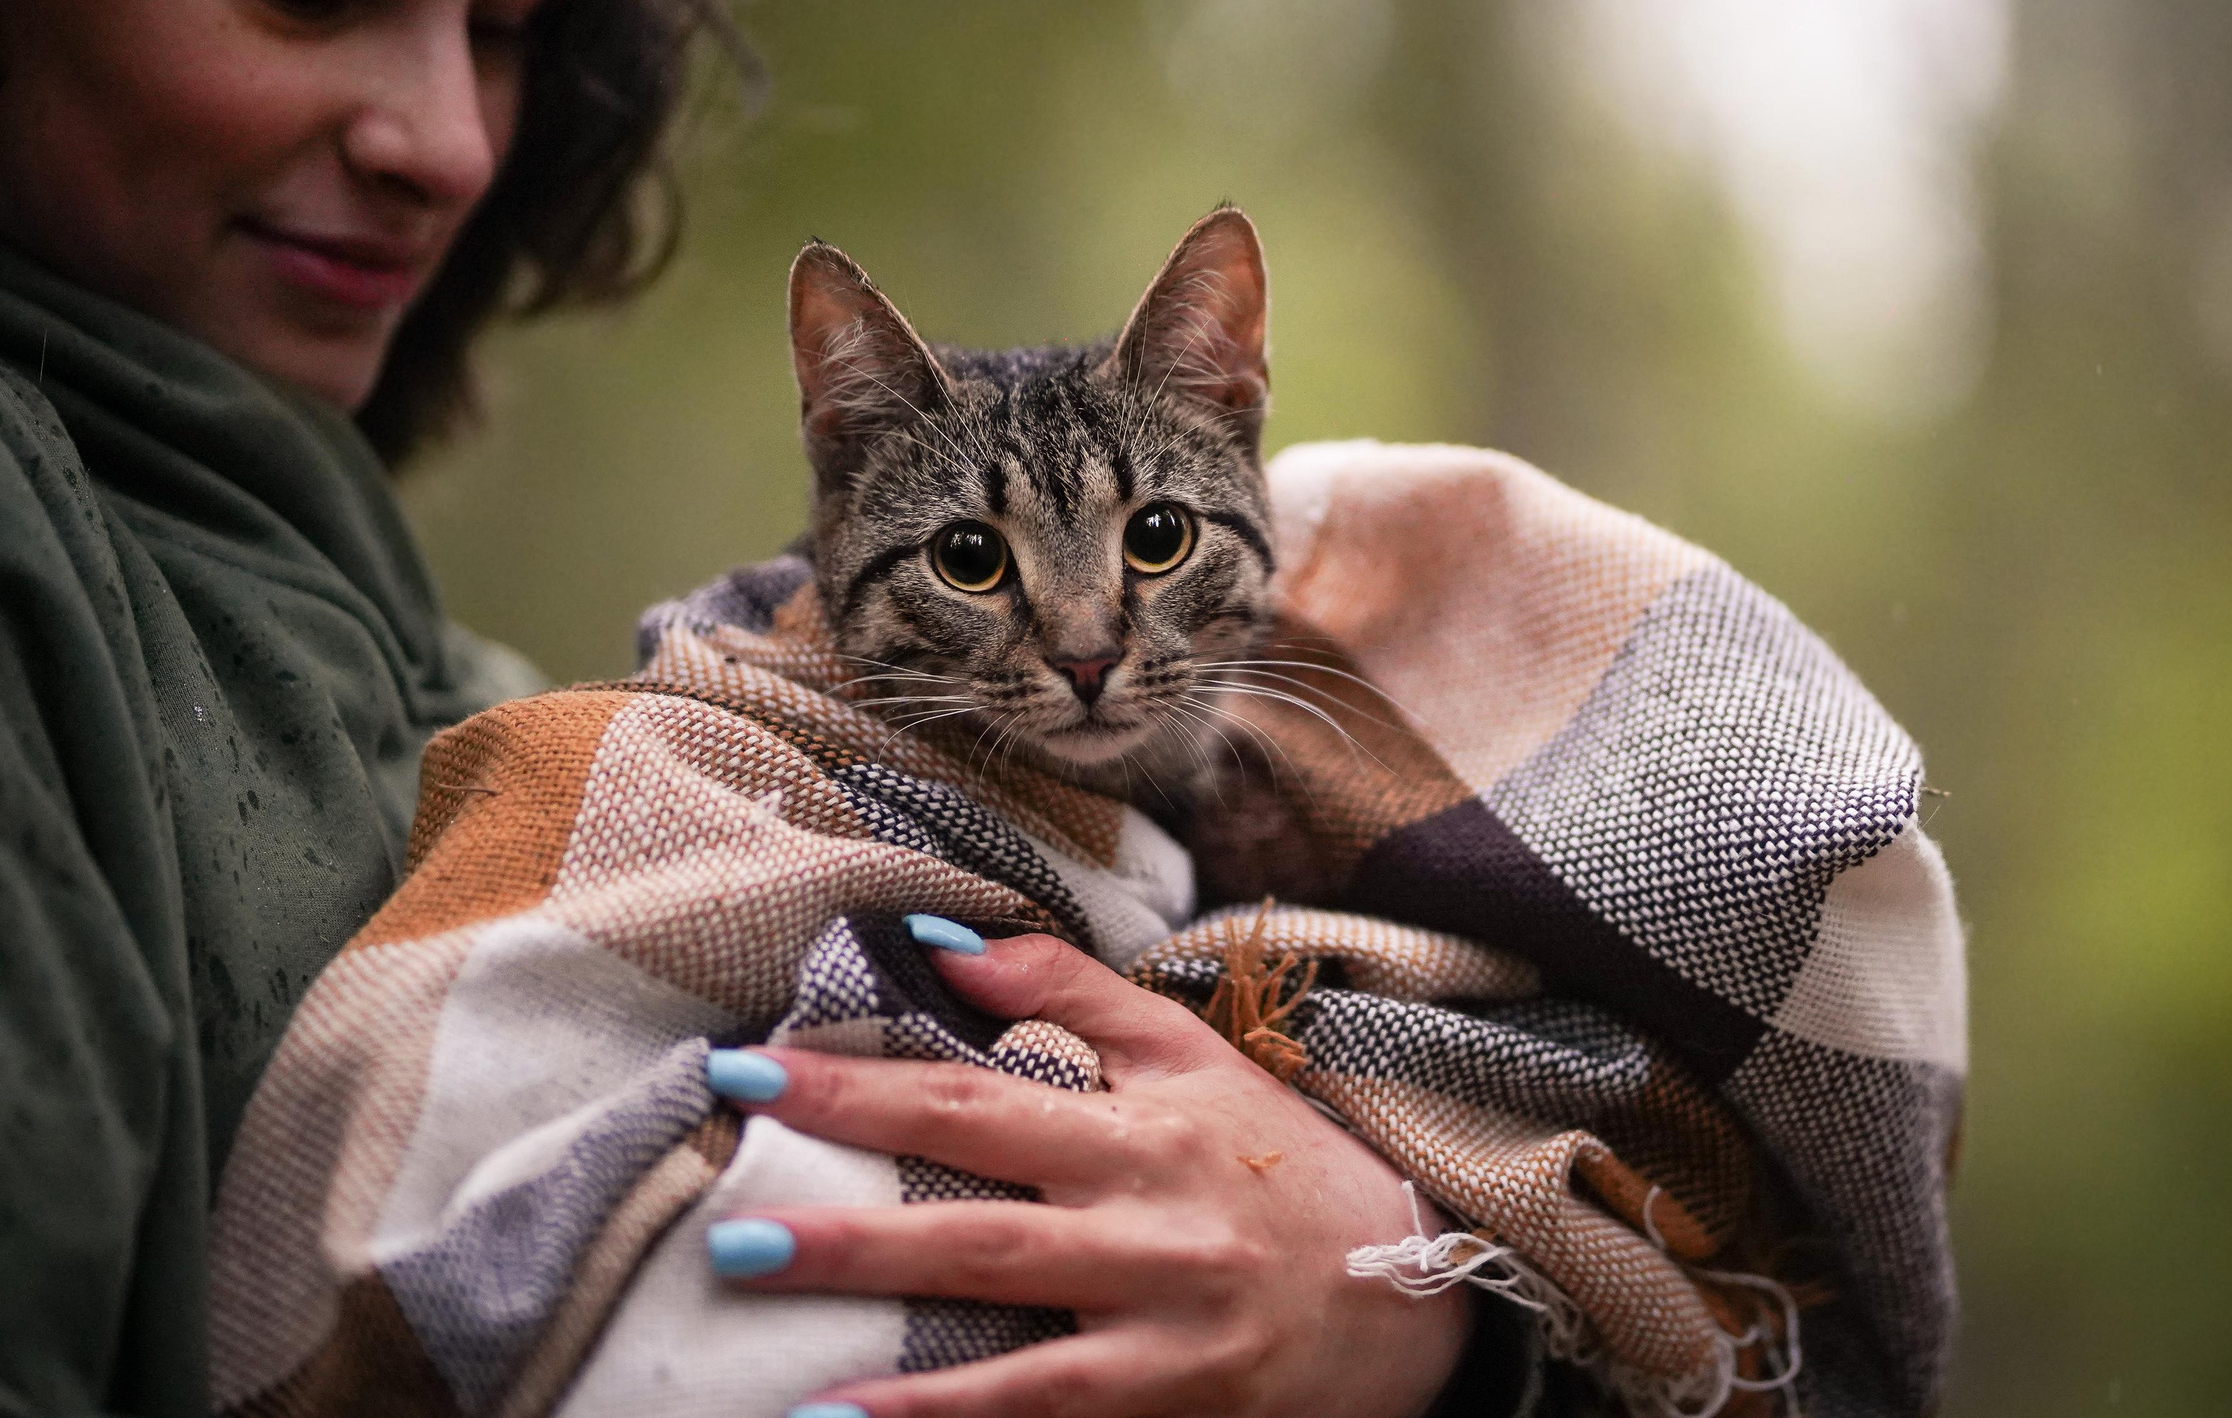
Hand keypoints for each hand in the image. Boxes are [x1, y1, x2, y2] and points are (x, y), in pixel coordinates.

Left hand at [709, 928, 1470, 1417]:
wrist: (1420, 1288)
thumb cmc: (1283, 1159)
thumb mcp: (1192, 1054)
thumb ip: (1068, 992)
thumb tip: (942, 941)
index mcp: (1142, 1127)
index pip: (976, 1095)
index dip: (861, 1084)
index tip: (749, 1070)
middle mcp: (1153, 1232)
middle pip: (984, 1232)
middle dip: (855, 1237)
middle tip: (732, 1239)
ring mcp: (1170, 1338)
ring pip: (1025, 1365)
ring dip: (908, 1386)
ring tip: (798, 1396)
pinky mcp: (1183, 1413)